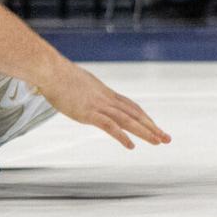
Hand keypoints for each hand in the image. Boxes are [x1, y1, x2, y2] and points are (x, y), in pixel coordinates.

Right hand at [40, 60, 170, 149]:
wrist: (50, 70)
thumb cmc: (55, 74)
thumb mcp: (73, 81)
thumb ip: (78, 88)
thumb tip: (72, 89)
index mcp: (103, 92)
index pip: (129, 106)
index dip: (143, 117)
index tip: (154, 125)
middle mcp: (105, 98)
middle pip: (134, 113)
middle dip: (151, 126)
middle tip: (166, 138)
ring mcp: (98, 105)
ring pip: (128, 120)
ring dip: (145, 132)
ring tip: (159, 142)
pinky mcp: (88, 113)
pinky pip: (110, 126)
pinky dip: (122, 136)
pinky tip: (131, 146)